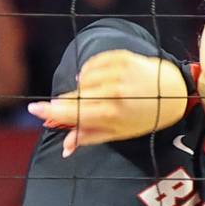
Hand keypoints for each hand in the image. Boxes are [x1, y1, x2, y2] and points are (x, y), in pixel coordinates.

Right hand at [30, 50, 187, 156]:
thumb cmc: (143, 117)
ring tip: (94, 95)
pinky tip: (96, 80)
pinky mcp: (121, 56)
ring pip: (82, 79)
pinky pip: (91, 63)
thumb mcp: (118, 132)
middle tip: (59, 108)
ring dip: (81, 87)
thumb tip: (65, 149)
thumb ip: (89, 136)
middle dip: (65, 102)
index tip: (34, 110)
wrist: (170, 92)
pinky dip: (89, 72)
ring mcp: (119, 71)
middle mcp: (116, 90)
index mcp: (114, 112)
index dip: (52, 111)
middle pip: (76, 95)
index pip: (75, 112)